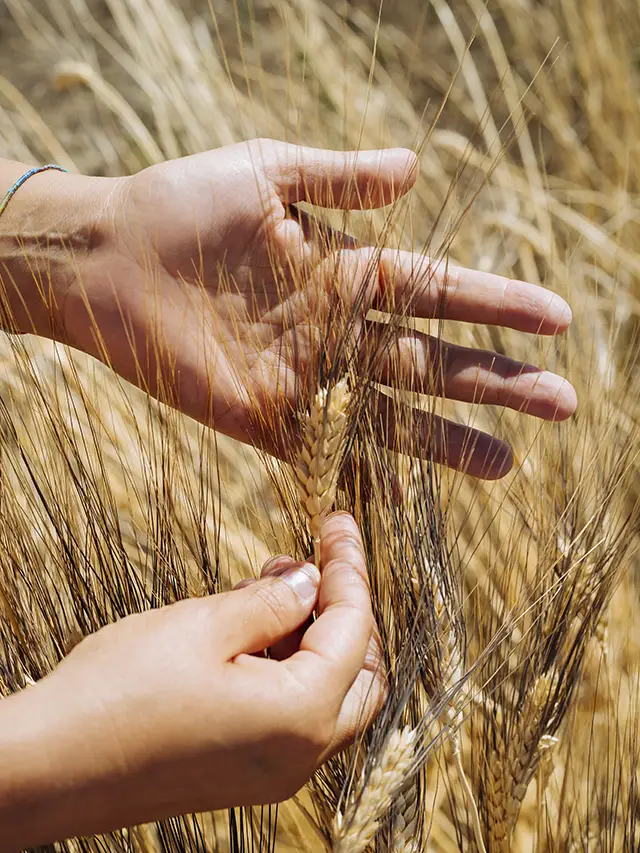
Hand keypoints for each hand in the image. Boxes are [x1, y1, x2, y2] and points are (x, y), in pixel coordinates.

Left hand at [0, 140, 576, 477]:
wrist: (109, 258)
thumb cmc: (184, 205)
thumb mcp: (269, 171)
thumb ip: (340, 176)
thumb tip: (415, 168)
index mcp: (346, 269)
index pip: (438, 292)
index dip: (496, 305)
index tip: (555, 320)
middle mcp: (337, 330)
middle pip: (431, 361)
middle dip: (494, 381)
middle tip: (558, 403)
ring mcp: (307, 380)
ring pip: (393, 415)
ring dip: (450, 439)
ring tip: (506, 463)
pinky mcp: (266, 419)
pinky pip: (327, 453)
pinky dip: (366, 475)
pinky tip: (409, 495)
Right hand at [0, 513, 381, 848]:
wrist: (47, 768)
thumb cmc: (118, 695)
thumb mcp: (203, 627)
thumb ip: (272, 602)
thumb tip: (310, 581)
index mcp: (301, 717)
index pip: (353, 627)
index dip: (348, 566)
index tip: (337, 522)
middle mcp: (300, 757)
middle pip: (361, 672)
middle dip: (345, 609)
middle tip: (312, 561)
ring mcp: (274, 773)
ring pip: (331, 697)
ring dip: (314, 637)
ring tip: (269, 587)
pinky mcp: (245, 775)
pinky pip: (295, 717)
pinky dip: (290, 669)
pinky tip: (252, 631)